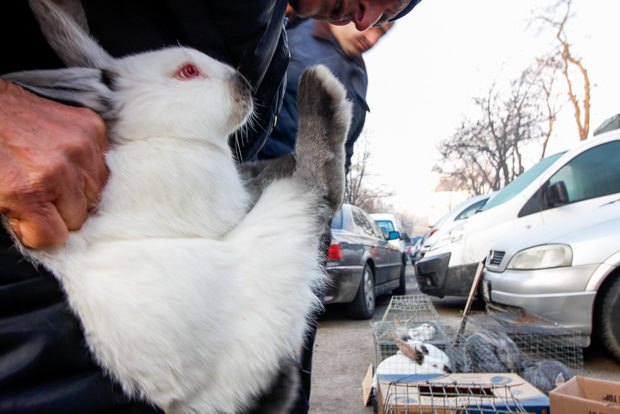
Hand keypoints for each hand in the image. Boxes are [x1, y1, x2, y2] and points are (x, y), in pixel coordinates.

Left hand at [0, 79, 108, 247]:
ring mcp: (81, 146)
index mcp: (28, 190)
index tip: (31, 219)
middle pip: (79, 216)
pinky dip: (87, 165)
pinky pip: (103, 164)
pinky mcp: (93, 128)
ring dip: (78, 188)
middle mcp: (60, 169)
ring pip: (97, 192)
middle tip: (41, 193)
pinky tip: (67, 157)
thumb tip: (49, 234)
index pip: (55, 236)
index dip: (41, 231)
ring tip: (55, 173)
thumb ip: (24, 220)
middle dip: (60, 209)